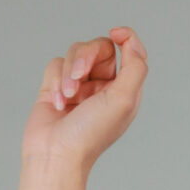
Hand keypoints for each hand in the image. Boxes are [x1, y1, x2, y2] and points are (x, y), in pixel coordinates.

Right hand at [20, 27, 146, 172]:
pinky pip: (55, 65)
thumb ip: (135, 67)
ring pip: (74, 53)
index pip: (129, 51)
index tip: (116, 34)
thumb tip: (130, 41)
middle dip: (86, 57)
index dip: (125, 37)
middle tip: (79, 77)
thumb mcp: (124, 100)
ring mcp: (78, 86)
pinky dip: (55, 82)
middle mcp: (102, 86)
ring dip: (68, 73)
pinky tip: (57, 104)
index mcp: (123, 89)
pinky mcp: (55, 87)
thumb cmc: (90, 134)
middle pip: (98, 47)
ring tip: (67, 97)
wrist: (56, 155)